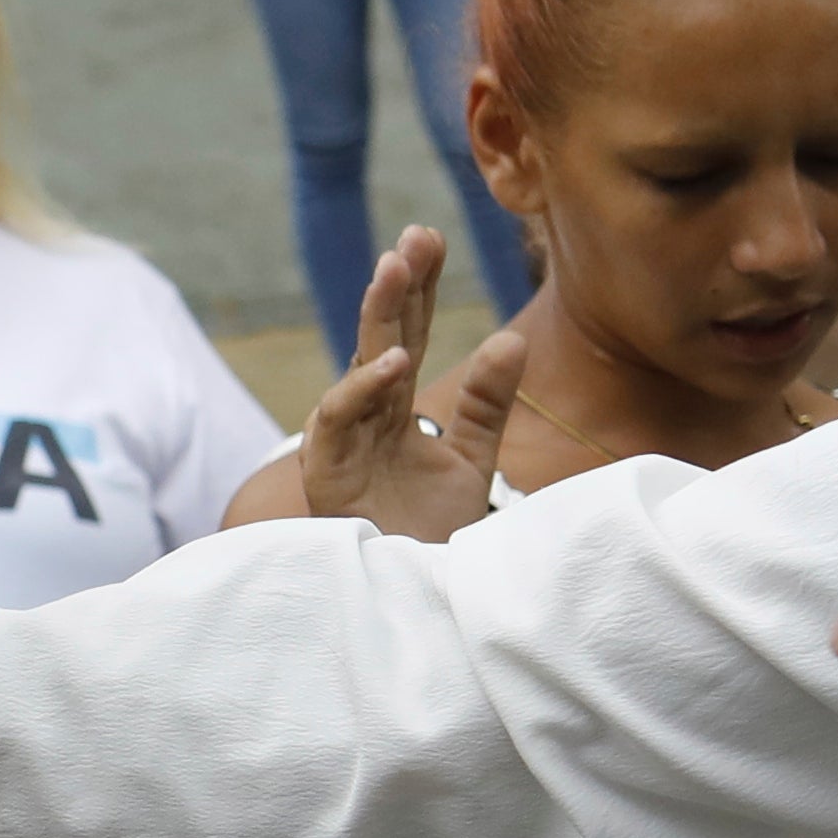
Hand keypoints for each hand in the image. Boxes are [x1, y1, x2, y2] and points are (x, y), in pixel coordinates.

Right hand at [244, 231, 518, 537]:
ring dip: (376, 318)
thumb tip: (511, 339)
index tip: (432, 237)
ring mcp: (343, 443)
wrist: (411, 600)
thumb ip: (486, 403)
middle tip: (415, 236)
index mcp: (394, 408)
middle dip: (396, 286)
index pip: (407, 335)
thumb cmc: (428, 534)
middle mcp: (365, 417)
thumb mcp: (471, 461)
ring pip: (356, 367)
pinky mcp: (326, 474)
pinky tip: (393, 361)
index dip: (419, 288)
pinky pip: (337, 421)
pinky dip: (362, 390)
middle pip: (380, 339)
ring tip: (396, 270)